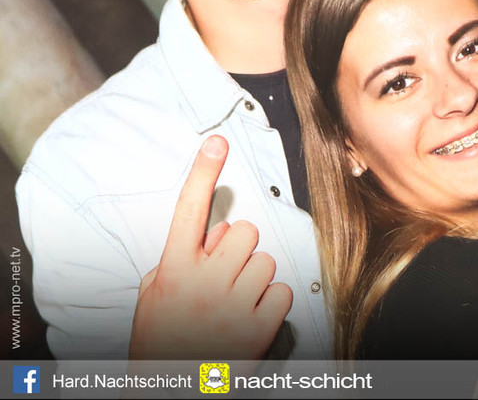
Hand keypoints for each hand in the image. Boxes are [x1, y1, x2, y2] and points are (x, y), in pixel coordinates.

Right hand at [128, 136, 292, 358]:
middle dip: (238, 250)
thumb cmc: (163, 339)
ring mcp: (232, 305)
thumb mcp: (155, 296)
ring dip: (254, 278)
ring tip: (232, 305)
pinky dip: (271, 303)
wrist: (172, 389)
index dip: (203, 173)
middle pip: (244, 232)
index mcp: (173, 271)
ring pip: (267, 261)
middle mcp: (202, 283)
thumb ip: (181, 259)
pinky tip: (250, 320)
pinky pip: (283, 291)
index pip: (188, 211)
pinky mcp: (259, 328)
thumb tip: (214, 233)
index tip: (218, 141)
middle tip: (223, 278)